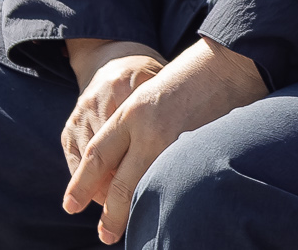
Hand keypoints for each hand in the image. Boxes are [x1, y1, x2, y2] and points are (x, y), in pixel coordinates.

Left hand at [62, 37, 265, 242]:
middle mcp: (149, 130)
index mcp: (132, 113)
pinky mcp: (199, 153)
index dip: (80, 183)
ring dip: (136, 213)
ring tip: (131, 231)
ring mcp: (176, 144)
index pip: (98, 156)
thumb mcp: (149, 96)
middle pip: (120, 184)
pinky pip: (175, 186)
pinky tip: (164, 212)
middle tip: (104, 234)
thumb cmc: (188, 79)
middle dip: (110, 214)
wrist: (227, 65)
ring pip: (147, 190)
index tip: (70, 205)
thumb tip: (115, 173)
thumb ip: (132, 130)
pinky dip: (166, 202)